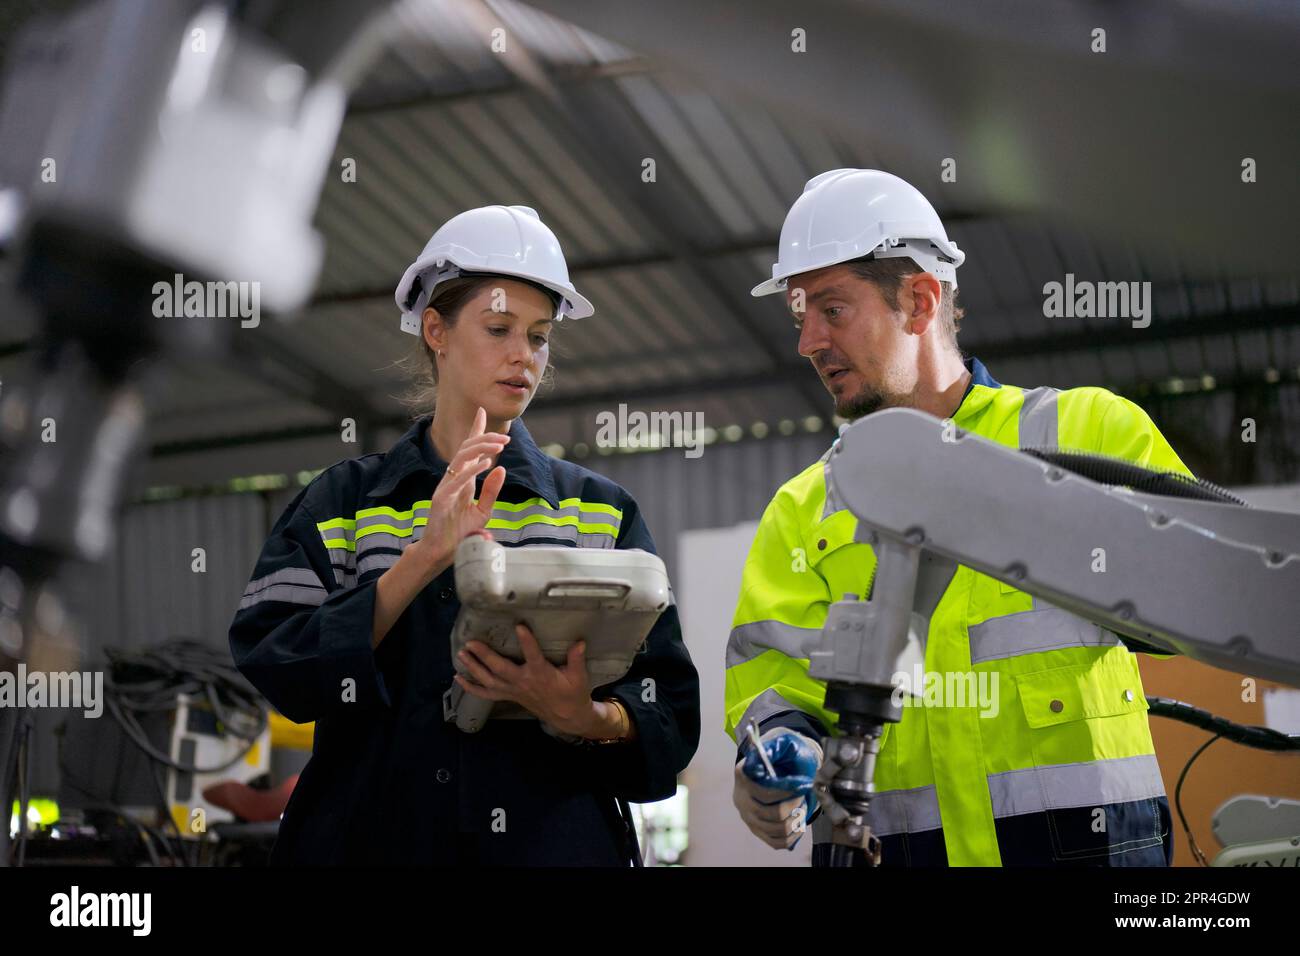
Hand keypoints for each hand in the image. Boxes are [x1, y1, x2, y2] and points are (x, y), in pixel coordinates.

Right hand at [404, 406, 508, 581]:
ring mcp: (445, 487)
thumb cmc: (459, 532)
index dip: (476, 430)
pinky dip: (472, 470)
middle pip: (467, 449)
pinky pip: (456, 480)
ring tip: (499, 445)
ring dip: (481, 449)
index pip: (469, 449)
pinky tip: (486, 464)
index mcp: (463, 479)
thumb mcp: (483, 510)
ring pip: (461, 459)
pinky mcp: (440, 499)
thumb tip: (501, 469)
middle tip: (505, 437)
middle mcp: (453, 479)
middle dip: (485, 438)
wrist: (441, 552)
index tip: (482, 412)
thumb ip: (492, 491)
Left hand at [454, 623, 598, 736]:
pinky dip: (471, 688)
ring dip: (474, 668)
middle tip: (471, 643)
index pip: (533, 656)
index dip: (526, 641)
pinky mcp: (509, 696)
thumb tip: (579, 642)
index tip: (519, 626)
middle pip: (500, 669)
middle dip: (484, 656)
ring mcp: (514, 690)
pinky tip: (459, 679)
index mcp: (541, 674)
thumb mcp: (578, 676)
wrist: (567, 716)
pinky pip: (487, 693)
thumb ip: (576, 659)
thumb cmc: (573, 693)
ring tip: (461, 654)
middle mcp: (523, 682)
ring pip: (489, 680)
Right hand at [733, 728, 823, 849]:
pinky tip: (799, 821)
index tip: (804, 783)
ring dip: (797, 819)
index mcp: (743, 774)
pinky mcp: (758, 830)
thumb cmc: (787, 754)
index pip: (765, 792)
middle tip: (804, 794)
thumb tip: (766, 753)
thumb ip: (776, 746)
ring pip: (777, 829)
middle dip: (796, 805)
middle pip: (772, 814)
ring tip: (802, 805)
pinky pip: (777, 842)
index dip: (787, 790)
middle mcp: (741, 797)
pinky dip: (793, 835)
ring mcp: (748, 816)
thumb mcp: (785, 743)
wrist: (787, 765)